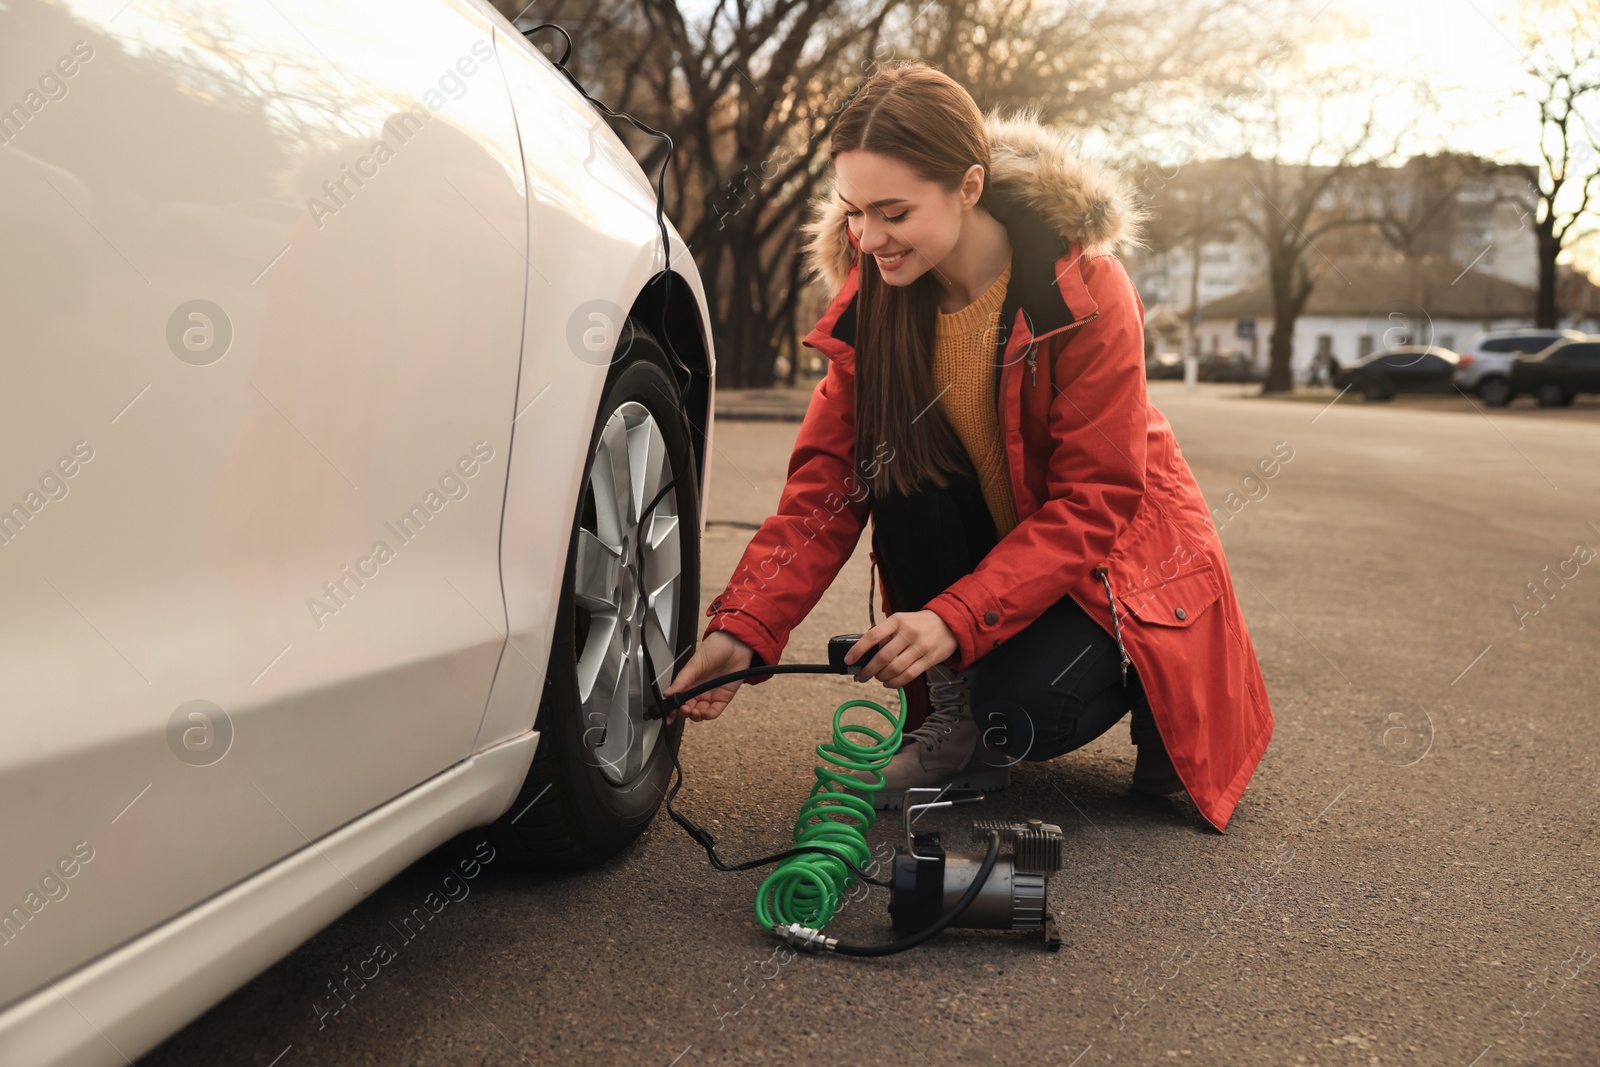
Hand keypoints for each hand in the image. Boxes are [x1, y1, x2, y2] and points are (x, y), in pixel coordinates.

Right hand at [662, 631, 754, 723]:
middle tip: (683, 709)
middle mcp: (699, 690)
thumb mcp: (695, 664)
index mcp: (689, 681)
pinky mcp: (723, 697)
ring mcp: (711, 694)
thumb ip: (682, 680)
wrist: (736, 644)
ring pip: (700, 712)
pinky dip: (708, 714)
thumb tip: (668, 693)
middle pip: (688, 708)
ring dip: (695, 716)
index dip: (672, 708)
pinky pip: (714, 711)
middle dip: (684, 712)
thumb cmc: (715, 648)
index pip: (678, 699)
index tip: (668, 714)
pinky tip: (704, 712)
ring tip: (693, 711)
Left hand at [844, 610, 958, 688]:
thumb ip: (884, 633)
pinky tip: (888, 683)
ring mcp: (919, 647)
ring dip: (881, 677)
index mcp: (897, 620)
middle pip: (882, 657)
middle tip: (860, 676)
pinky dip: (894, 683)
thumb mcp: (901, 620)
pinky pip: (908, 676)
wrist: (950, 624)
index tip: (848, 660)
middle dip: (868, 670)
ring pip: (894, 669)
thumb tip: (863, 650)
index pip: (873, 636)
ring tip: (876, 678)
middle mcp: (908, 633)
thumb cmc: (918, 623)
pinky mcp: (928, 660)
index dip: (858, 649)